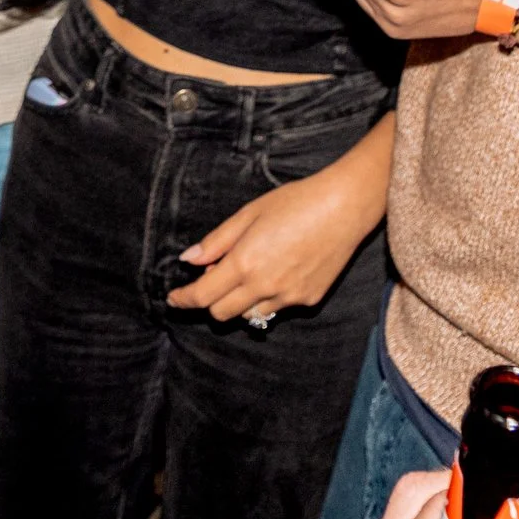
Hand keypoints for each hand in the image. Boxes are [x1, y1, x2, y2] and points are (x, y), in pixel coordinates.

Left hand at [166, 153, 386, 323]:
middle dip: (210, 302)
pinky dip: (268, 296)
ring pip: (251, 315)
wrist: (344, 208)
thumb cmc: (295, 202)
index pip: (203, 296)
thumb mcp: (248, 214)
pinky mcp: (308, 300)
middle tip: (212, 280)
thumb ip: (217, 241)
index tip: (174, 299)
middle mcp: (264, 286)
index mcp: (245, 263)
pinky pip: (278, 307)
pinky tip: (278, 271)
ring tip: (248, 274)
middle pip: (222, 313)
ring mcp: (289, 297)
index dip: (184, 300)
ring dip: (239, 302)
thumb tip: (189, 260)